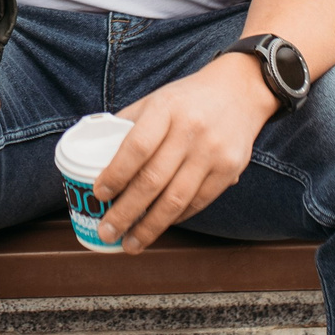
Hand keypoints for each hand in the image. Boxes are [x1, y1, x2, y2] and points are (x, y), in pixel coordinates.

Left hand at [94, 54, 276, 252]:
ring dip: (150, 227)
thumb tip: (94, 156)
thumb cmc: (187, 99)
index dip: (115, 174)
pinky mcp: (230, 170)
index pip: (136, 147)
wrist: (240, 91)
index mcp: (166, 109)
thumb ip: (128, 126)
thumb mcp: (156, 100)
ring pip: (176, 199)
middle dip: (126, 212)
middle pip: (153, 180)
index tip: (99, 194)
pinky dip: (175, 218)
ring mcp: (212, 152)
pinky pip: (197, 202)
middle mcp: (191, 131)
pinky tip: (158, 227)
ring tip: (130, 243)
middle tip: (107, 232)